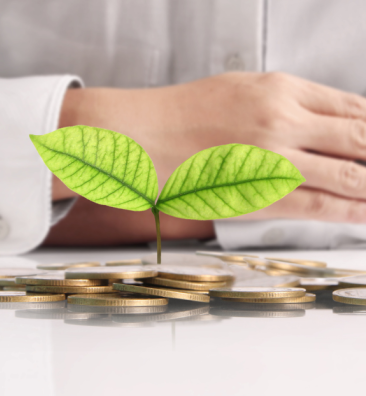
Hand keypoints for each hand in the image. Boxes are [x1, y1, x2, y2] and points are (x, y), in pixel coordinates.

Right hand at [57, 72, 365, 236]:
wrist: (144, 136)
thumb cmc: (185, 113)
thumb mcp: (243, 89)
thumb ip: (287, 104)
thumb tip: (322, 123)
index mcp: (281, 89)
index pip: (355, 108)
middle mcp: (283, 121)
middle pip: (361, 139)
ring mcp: (273, 159)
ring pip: (347, 175)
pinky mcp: (257, 194)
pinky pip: (316, 205)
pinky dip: (347, 211)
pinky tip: (363, 213)